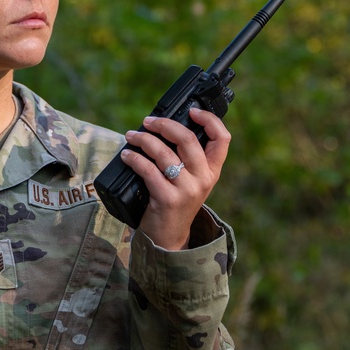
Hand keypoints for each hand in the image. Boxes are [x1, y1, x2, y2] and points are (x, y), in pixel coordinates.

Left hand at [121, 108, 230, 250]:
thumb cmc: (176, 203)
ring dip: (143, 139)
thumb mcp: (191, 181)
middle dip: (164, 124)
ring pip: (164, 152)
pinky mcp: (168, 199)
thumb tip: (165, 127)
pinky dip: (134, 158)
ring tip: (132, 136)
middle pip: (188, 139)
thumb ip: (188, 158)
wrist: (168, 239)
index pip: (222, 138)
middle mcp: (203, 179)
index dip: (209, 119)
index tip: (192, 110)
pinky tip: (127, 155)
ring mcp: (187, 189)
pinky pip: (148, 170)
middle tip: (148, 121)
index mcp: (212, 171)